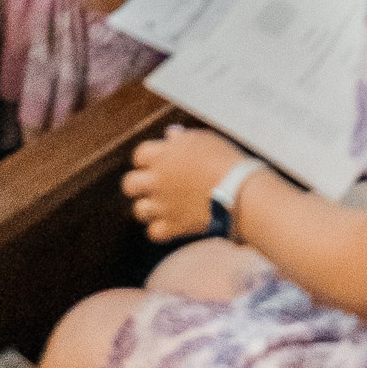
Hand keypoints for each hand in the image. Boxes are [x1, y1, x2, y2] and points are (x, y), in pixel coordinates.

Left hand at [125, 123, 246, 243]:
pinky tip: (173, 221)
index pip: (138, 155)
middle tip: (154, 184)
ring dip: (149, 206)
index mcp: (162, 155)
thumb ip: (182, 138)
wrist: (237, 190)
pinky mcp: (172, 226)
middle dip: (139, 184)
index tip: (160, 160)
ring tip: (164, 204)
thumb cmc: (223, 159)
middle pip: (129, 184)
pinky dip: (161, 228)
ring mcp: (162, 205)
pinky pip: (154, 231)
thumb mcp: (204, 140)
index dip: (148, 158)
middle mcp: (156, 180)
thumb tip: (170, 135)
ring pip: (139, 210)